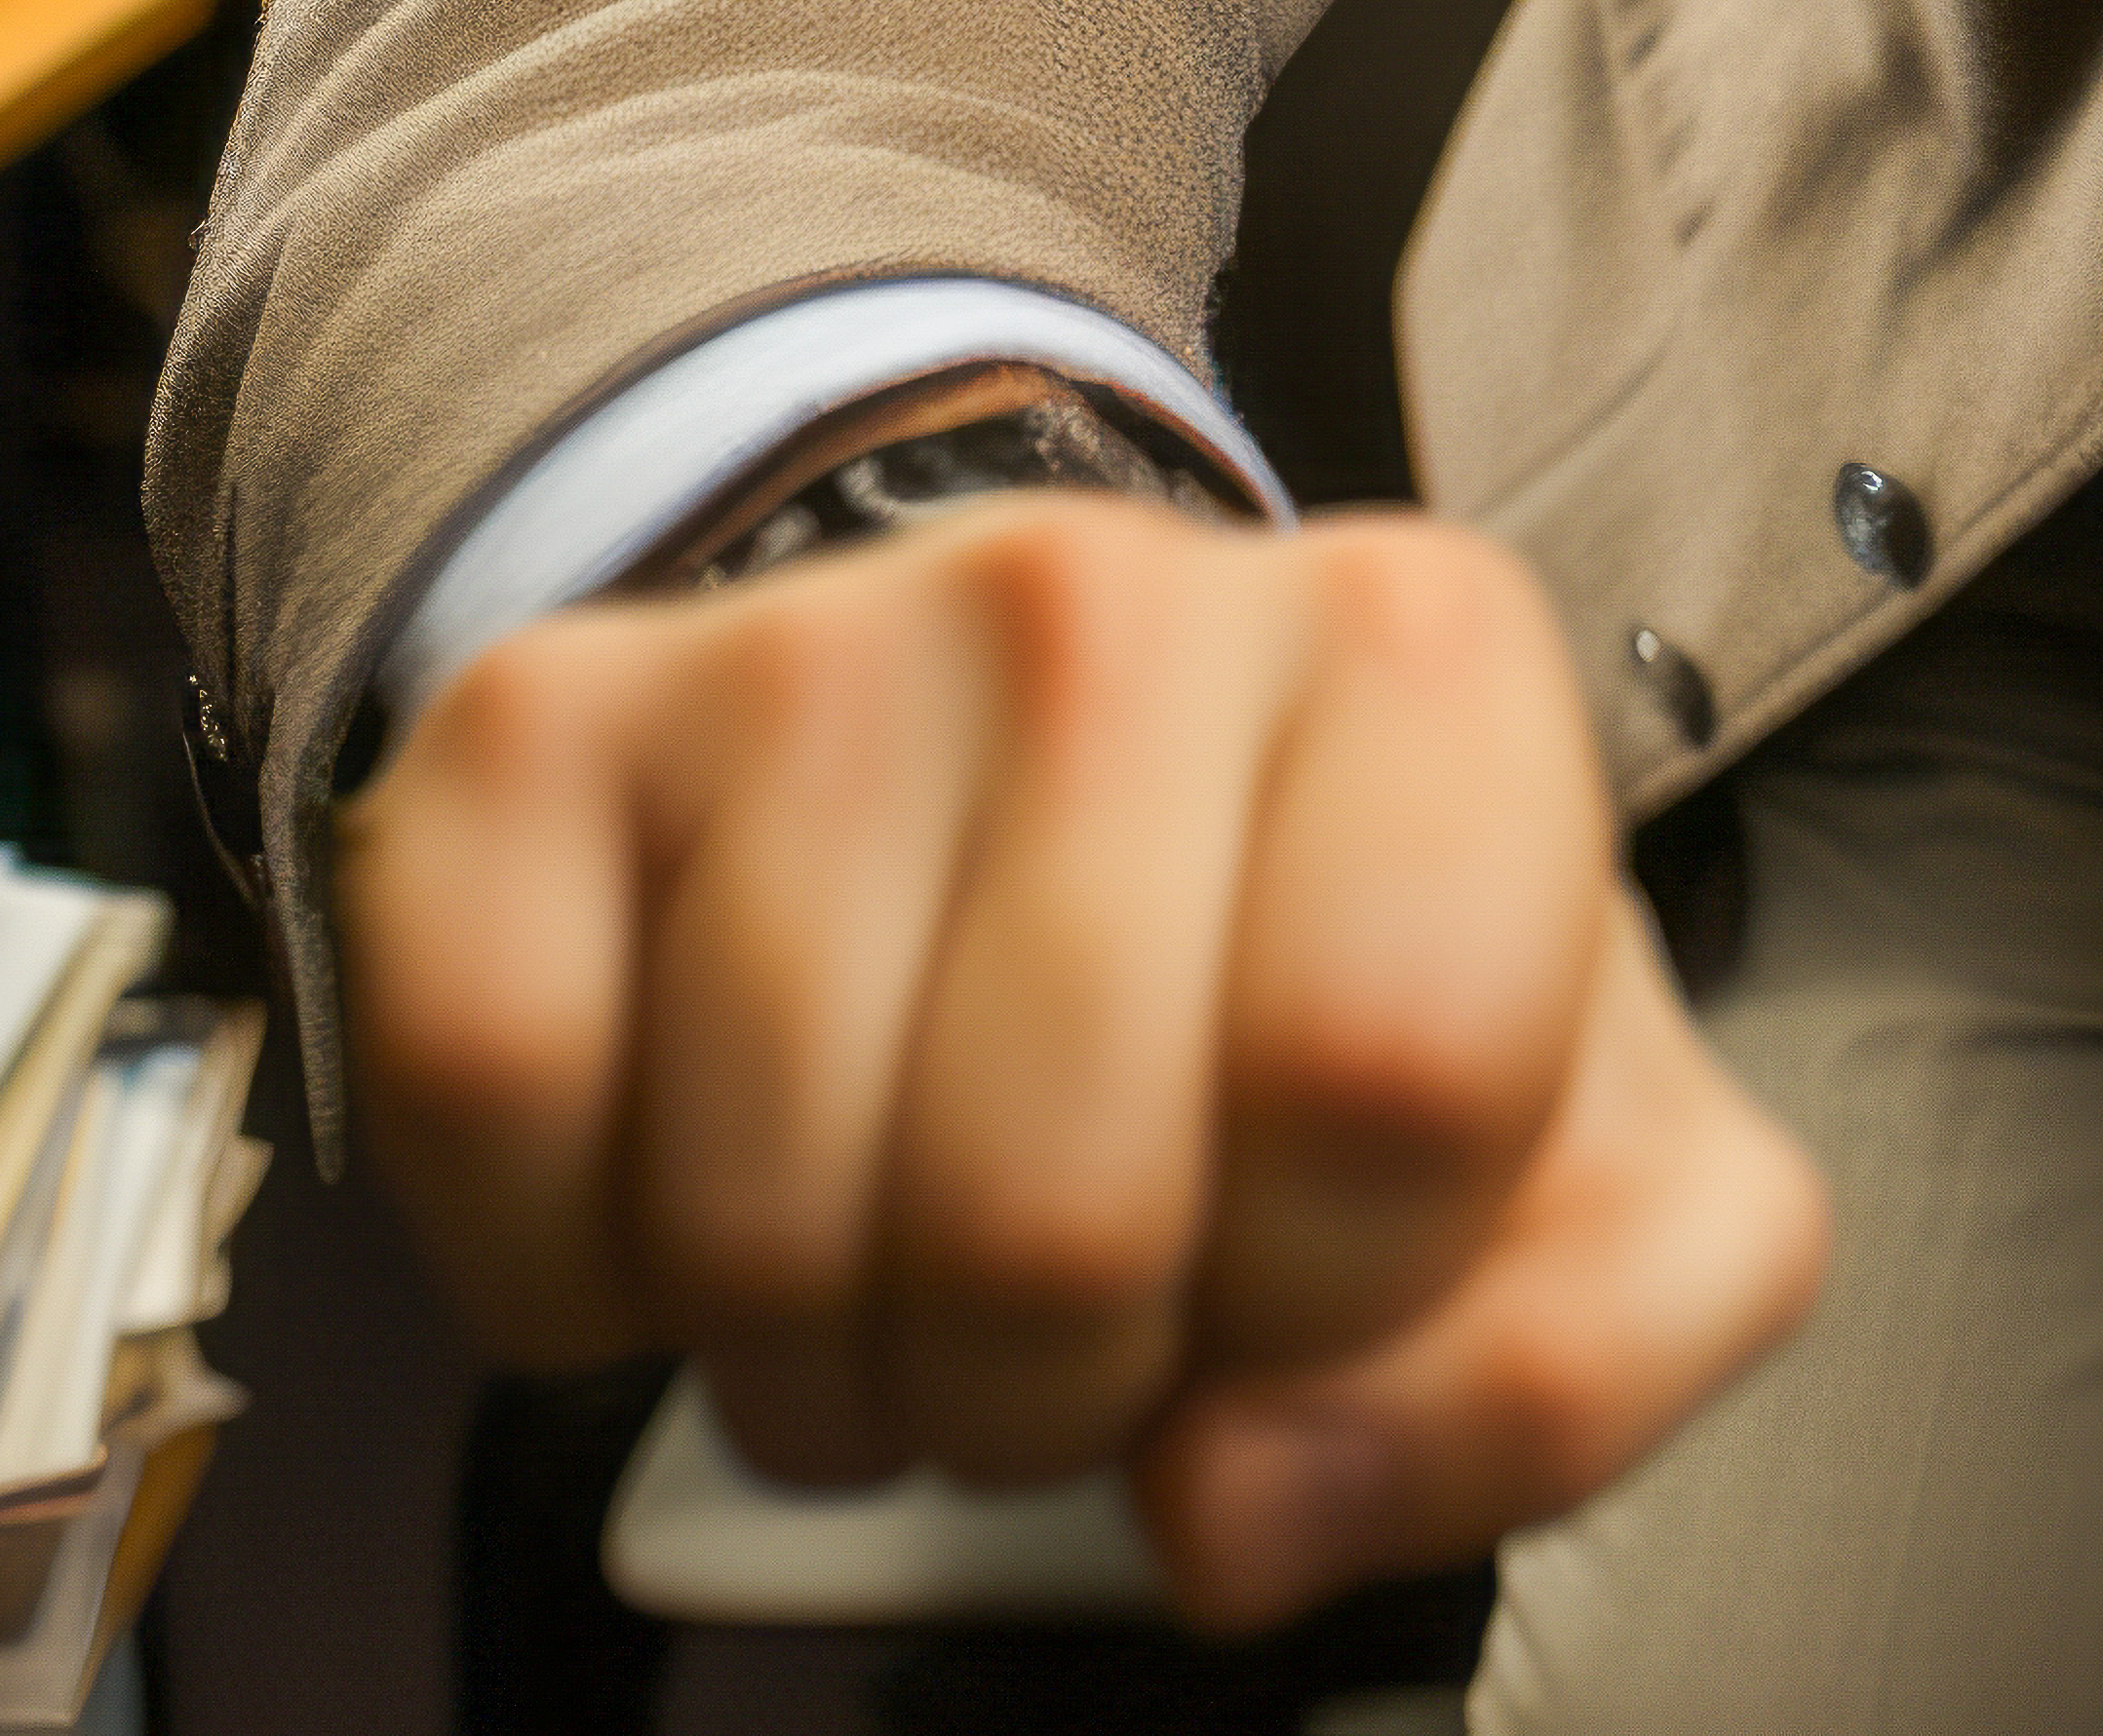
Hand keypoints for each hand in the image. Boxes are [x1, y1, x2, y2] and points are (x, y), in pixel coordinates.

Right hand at [350, 500, 1831, 1632]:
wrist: (1037, 771)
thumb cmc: (1309, 976)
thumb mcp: (1597, 1184)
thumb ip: (1565, 1367)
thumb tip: (1238, 1501)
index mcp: (1418, 663)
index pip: (1384, 1091)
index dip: (1328, 1286)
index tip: (1300, 1237)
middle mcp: (1108, 601)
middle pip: (1047, 1214)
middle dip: (1057, 1378)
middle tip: (1075, 1288)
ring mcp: (804, 645)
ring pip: (767, 1223)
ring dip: (833, 1356)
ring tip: (904, 1234)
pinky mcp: (537, 729)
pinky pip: (505, 1123)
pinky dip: (587, 1269)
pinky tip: (703, 1162)